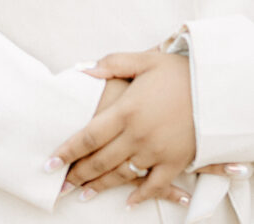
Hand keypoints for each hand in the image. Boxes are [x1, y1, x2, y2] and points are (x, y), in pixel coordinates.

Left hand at [53, 51, 194, 207]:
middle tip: (60, 184)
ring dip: (100, 186)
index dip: (67, 151)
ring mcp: (156, 152)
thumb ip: (111, 64)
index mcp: (125, 110)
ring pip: (121, 175)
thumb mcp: (142, 61)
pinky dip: (140, 196)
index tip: (50, 162)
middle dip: (78, 174)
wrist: (213, 89)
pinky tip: (127, 202)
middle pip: (100, 161)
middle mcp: (137, 135)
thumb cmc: (176, 73)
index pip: (88, 136)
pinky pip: (154, 186)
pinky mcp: (175, 162)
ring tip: (82, 194)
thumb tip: (85, 69)